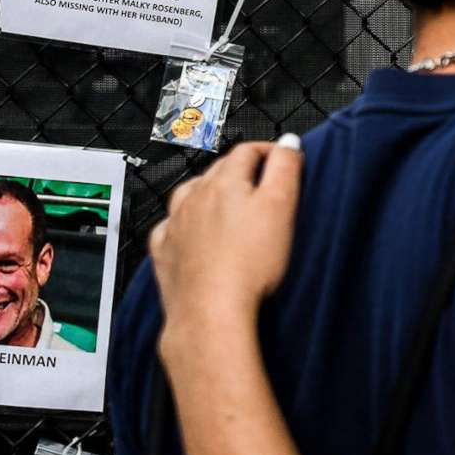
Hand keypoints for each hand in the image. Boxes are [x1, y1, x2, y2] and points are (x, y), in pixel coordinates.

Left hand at [150, 138, 304, 339]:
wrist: (211, 312)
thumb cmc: (249, 264)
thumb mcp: (281, 207)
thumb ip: (285, 169)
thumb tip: (288, 142)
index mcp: (224, 182)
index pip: (247, 151)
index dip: (269, 151)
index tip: (284, 160)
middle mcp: (194, 198)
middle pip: (218, 171)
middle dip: (241, 171)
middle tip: (263, 184)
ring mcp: (176, 225)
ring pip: (190, 195)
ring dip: (208, 193)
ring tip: (225, 203)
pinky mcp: (166, 253)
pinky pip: (170, 228)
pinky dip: (182, 224)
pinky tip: (191, 232)